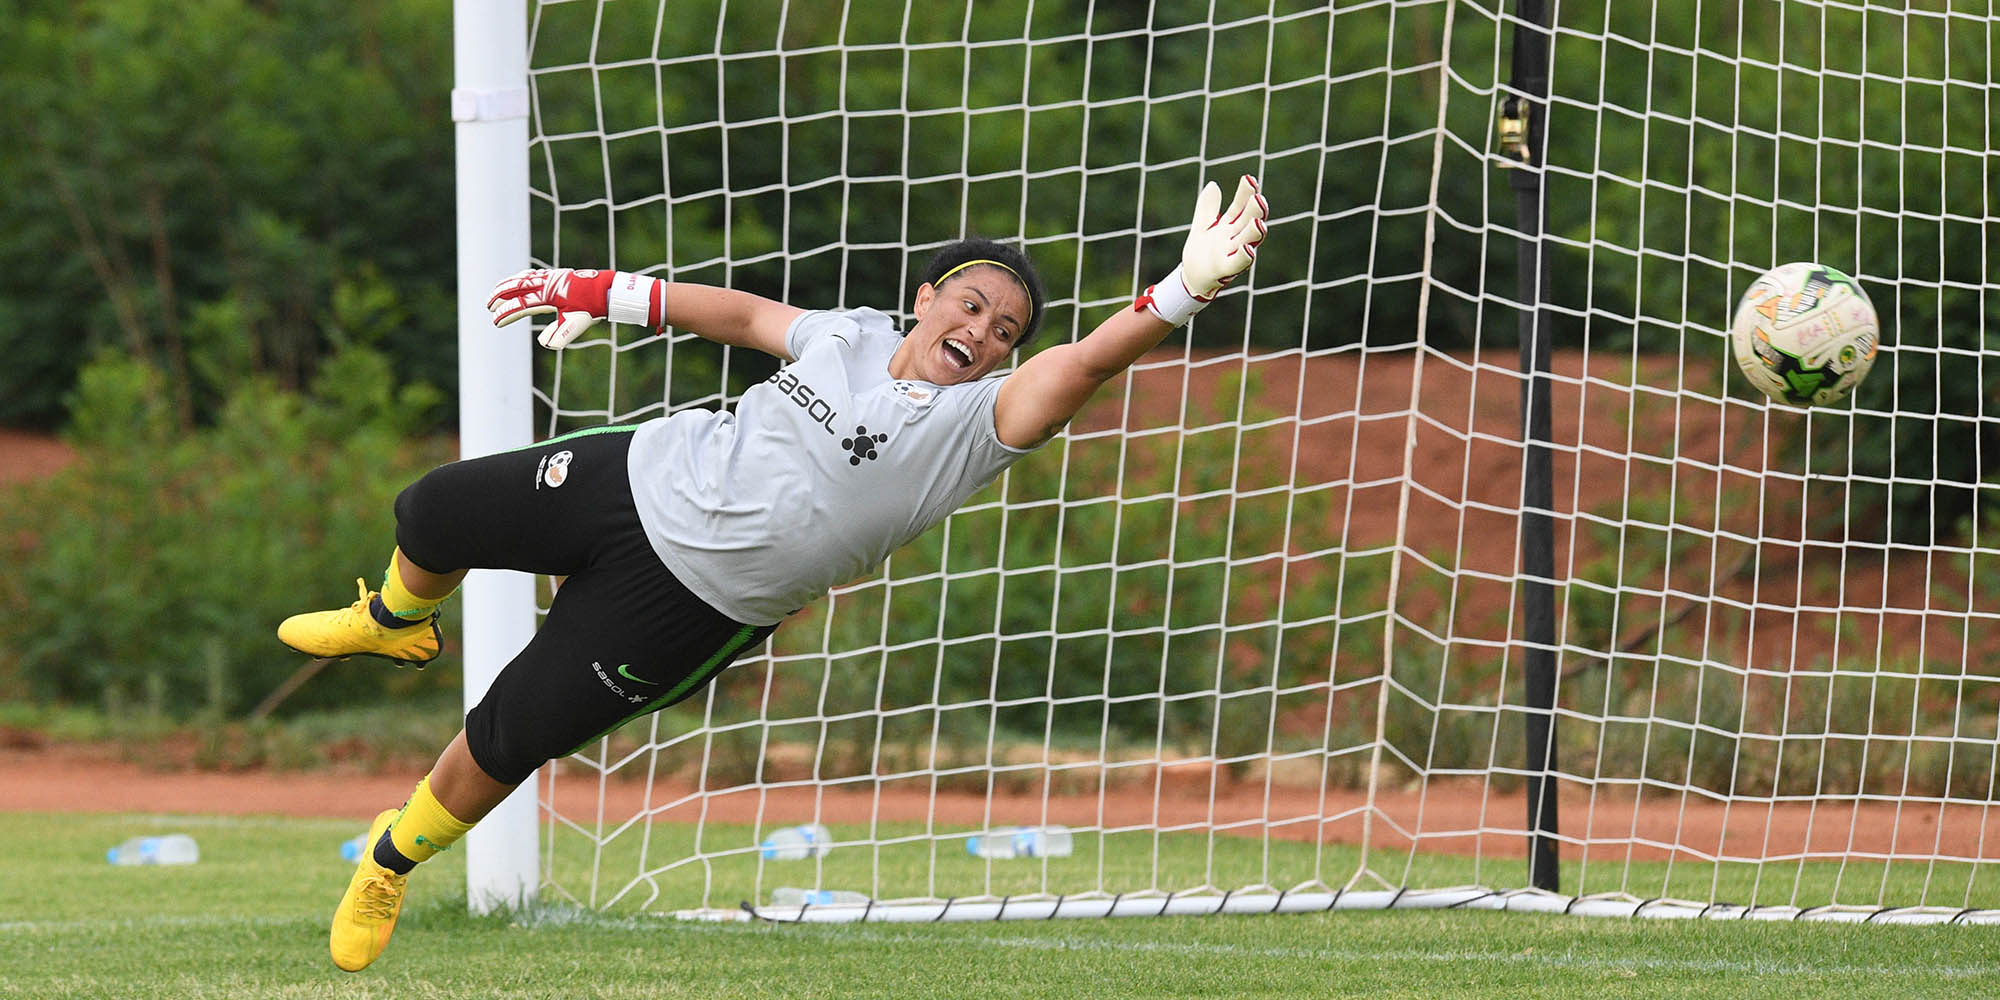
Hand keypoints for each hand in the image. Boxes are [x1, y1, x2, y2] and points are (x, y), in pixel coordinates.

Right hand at [486, 268, 615, 348]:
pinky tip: (516, 280)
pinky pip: (532, 274)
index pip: (522, 305)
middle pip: (517, 288)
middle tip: (488, 306)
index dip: (507, 313)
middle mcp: (547, 284)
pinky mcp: (554, 275)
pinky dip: (520, 277)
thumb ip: (561, 335)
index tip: (495, 321)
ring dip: (507, 285)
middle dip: (500, 296)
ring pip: (523, 279)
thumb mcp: (576, 324)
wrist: (605, 291)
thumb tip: (545, 344)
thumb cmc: (590, 308)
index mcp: (550, 296)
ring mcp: (550, 278)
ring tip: (495, 291)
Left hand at [1178, 175, 1266, 299]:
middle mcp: (1235, 238)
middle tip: (1259, 198)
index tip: (1249, 179)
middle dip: (1256, 211)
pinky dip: (1244, 256)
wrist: (1191, 277)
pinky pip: (1238, 263)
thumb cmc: (1200, 252)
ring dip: (1254, 232)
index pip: (1241, 206)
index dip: (1246, 193)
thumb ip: (1207, 208)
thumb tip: (1213, 185)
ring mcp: (1232, 253)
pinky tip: (1248, 248)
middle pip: (1249, 222)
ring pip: (1248, 241)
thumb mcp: (1201, 226)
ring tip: (1258, 222)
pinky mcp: (1225, 270)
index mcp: (1230, 226)